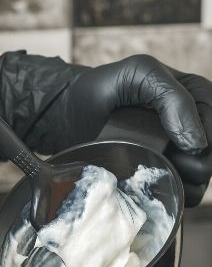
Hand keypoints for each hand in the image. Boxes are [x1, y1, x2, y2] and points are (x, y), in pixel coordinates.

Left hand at [0, 52, 211, 205]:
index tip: (177, 148)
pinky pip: (178, 191)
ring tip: (150, 173)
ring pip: (196, 178)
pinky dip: (169, 192)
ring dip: (178, 180)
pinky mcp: (157, 171)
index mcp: (194, 96)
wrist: (70, 113)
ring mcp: (174, 152)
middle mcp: (190, 125)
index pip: (211, 126)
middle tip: (159, 161)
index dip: (199, 141)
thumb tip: (196, 144)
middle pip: (206, 156)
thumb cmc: (103, 88)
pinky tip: (150, 187)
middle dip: (189, 164)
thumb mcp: (140, 73)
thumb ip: (173, 98)